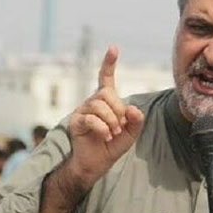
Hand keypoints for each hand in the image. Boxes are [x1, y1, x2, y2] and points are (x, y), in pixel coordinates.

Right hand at [64, 45, 144, 187]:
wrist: (96, 164)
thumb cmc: (112, 146)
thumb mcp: (131, 133)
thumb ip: (136, 120)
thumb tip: (132, 108)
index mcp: (106, 102)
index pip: (106, 78)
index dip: (109, 63)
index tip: (113, 48)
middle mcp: (93, 102)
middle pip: (106, 94)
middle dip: (118, 110)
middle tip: (120, 126)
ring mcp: (83, 111)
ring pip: (99, 105)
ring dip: (111, 121)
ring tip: (112, 133)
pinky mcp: (76, 121)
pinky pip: (91, 118)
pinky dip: (103, 128)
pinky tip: (105, 136)